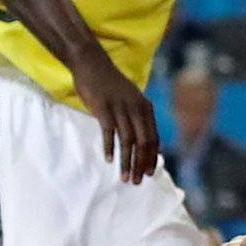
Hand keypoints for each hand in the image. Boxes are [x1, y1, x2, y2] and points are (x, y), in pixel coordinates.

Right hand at [72, 51, 159, 184]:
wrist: (91, 63)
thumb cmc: (109, 84)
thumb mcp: (131, 99)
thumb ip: (137, 117)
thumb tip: (142, 141)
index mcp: (146, 108)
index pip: (153, 138)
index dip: (152, 157)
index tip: (149, 173)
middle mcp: (136, 108)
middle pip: (143, 143)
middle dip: (141, 165)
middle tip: (137, 182)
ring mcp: (120, 108)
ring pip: (128, 141)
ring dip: (127, 162)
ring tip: (125, 177)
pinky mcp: (103, 107)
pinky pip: (109, 132)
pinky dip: (110, 147)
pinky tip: (108, 160)